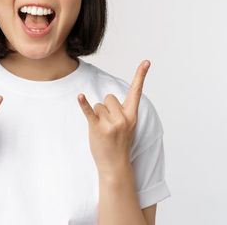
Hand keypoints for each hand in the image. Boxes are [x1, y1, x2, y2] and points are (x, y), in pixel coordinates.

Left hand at [77, 60, 149, 174]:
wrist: (114, 166)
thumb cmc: (119, 144)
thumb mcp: (127, 126)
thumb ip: (120, 111)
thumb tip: (107, 98)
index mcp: (132, 116)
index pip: (137, 92)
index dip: (141, 75)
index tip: (146, 61)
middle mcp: (123, 118)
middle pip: (108, 98)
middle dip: (105, 109)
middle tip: (108, 126)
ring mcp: (111, 124)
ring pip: (98, 105)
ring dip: (96, 116)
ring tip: (102, 130)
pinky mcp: (98, 128)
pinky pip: (89, 111)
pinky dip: (83, 104)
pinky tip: (80, 96)